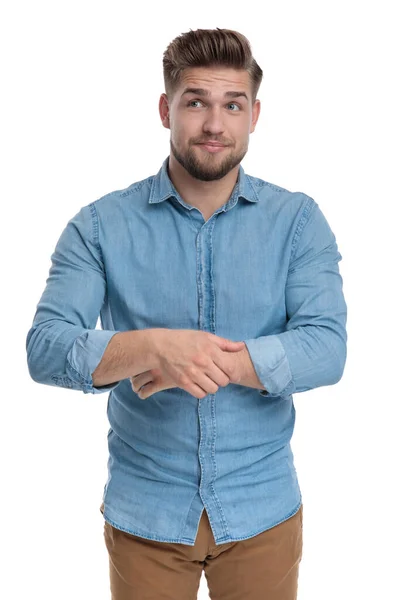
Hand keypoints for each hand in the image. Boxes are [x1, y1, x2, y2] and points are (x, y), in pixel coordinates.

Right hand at [130, 329, 245, 399]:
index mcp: (210, 350)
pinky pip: (200, 394)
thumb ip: (225, 343)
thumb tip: (241, 347)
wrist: (161, 346)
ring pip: (213, 389)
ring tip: (207, 379)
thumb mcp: (206, 337)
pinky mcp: (183, 382)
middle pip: (223, 381)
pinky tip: (199, 384)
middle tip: (217, 375)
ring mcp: (192, 373)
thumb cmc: (185, 339)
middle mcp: (202, 362)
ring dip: (212, 386)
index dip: (234, 373)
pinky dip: (202, 391)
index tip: (231, 373)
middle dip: (223, 379)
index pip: (231, 368)